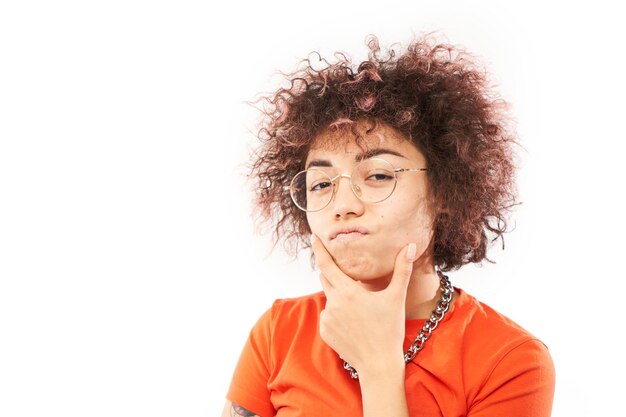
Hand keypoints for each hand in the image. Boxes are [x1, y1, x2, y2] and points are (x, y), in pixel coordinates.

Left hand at [311, 234, 416, 377]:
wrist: (379, 365)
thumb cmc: (389, 330)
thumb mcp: (396, 297)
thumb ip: (402, 269)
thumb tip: (411, 246)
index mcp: (348, 292)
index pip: (326, 264)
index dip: (319, 249)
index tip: (315, 236)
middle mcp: (333, 304)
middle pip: (326, 279)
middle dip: (333, 272)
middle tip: (346, 271)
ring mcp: (326, 319)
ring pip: (330, 299)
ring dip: (340, 297)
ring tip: (360, 309)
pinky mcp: (324, 332)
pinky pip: (328, 316)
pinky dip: (338, 314)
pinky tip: (354, 323)